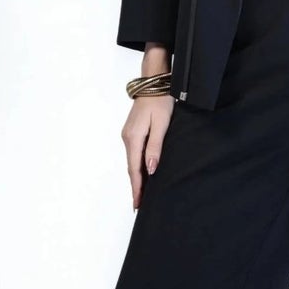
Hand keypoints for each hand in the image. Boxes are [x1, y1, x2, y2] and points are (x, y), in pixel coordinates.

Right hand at [123, 94, 175, 209]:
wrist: (153, 84)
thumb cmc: (160, 102)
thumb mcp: (161, 125)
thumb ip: (155, 148)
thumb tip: (150, 169)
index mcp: (134, 138)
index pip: (134, 169)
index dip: (137, 188)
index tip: (137, 203)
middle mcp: (127, 138)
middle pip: (132, 168)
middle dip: (135, 187)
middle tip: (138, 205)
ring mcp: (128, 135)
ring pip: (132, 161)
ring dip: (136, 177)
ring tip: (142, 193)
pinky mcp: (132, 132)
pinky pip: (134, 153)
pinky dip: (137, 166)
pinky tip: (142, 172)